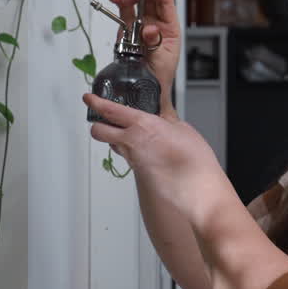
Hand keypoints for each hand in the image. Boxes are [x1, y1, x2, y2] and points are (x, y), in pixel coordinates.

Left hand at [84, 92, 226, 224]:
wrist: (197, 190)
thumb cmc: (194, 161)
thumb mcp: (182, 129)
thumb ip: (166, 122)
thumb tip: (162, 121)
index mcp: (142, 125)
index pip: (110, 111)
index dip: (96, 102)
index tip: (89, 98)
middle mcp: (132, 144)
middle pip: (99, 132)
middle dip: (99, 124)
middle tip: (105, 118)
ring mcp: (133, 161)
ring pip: (114, 146)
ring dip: (116, 139)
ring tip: (130, 134)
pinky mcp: (139, 174)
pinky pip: (129, 159)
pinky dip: (133, 152)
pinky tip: (147, 150)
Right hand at [107, 0, 180, 116]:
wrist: (145, 93)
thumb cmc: (159, 78)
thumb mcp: (160, 61)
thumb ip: (154, 44)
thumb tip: (151, 29)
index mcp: (170, 29)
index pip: (165, 2)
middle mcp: (156, 25)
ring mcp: (141, 27)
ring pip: (136, 4)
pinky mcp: (128, 32)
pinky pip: (124, 15)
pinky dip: (119, 6)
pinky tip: (116, 1)